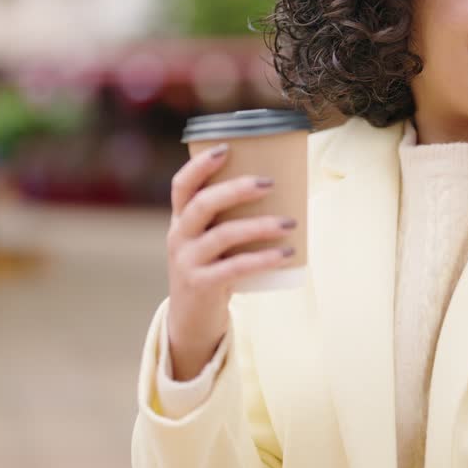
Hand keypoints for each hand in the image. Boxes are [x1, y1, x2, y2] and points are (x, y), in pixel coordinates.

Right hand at [165, 144, 295, 380]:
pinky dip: (262, 259)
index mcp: (180, 220)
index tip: (226, 147)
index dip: (200, 165)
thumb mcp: (210, 240)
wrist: (191, 320)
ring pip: (222, 235)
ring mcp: (186, 262)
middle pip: (202, 204)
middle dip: (236, 189)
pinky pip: (234, 268)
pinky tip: (285, 254)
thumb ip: (229, 218)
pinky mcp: (200, 286)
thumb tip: (281, 188)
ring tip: (289, 222)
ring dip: (259, 226)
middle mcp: (178, 237)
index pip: (182, 185)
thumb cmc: (212, 268)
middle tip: (270, 183)